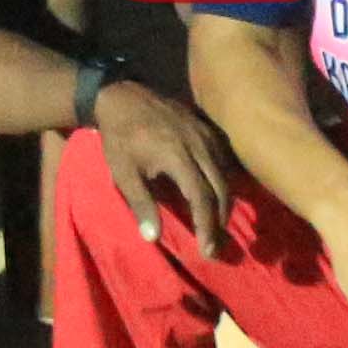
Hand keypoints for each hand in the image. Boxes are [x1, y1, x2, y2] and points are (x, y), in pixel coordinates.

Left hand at [85, 76, 228, 249]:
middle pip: (221, 189)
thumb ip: (141, 204)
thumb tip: (153, 238)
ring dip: (225, 203)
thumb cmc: (120, 137)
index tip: (207, 250)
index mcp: (179, 157)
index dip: (208, 226)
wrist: (123, 96)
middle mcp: (199, 145)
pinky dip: (225, 181)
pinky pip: (224, 159)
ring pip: (226, 174)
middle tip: (215, 245)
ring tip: (217, 226)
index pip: (202, 198)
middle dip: (220, 221)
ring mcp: (206, 134)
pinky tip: (217, 195)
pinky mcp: (207, 128)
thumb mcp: (123, 173)